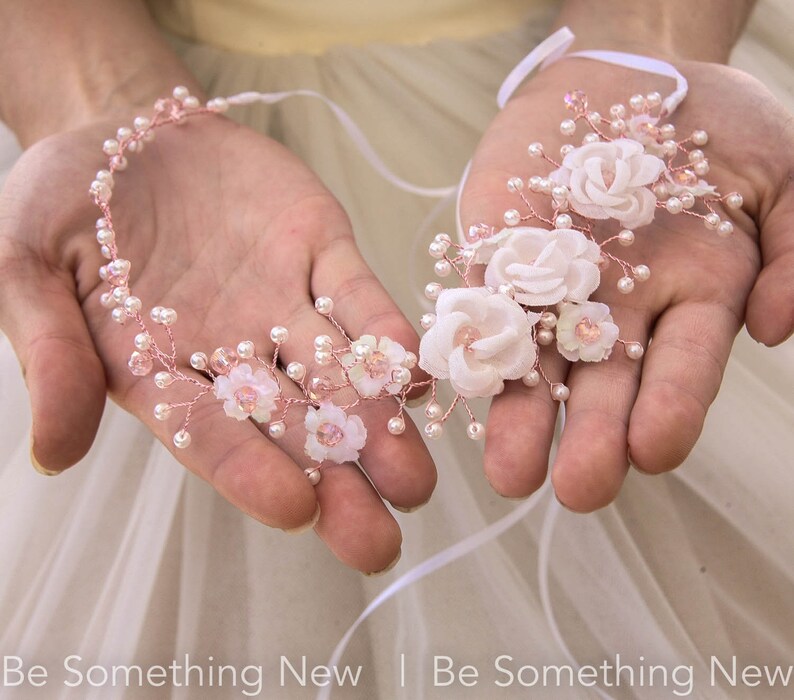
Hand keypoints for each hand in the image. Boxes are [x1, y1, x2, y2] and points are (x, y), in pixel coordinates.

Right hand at [0, 111, 435, 571]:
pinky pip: (354, 290)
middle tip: (380, 541)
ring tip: (414, 478)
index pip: (209, 435)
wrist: (124, 131)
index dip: (248, 473)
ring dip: (378, 422)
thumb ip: (48, 354)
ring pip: (337, 371)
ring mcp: (283, 300)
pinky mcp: (318, 246)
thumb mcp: (26, 268)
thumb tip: (52, 455)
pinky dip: (380, 326)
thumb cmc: (64, 205)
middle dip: (337, 481)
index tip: (294, 511)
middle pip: (290, 426)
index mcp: (160, 370)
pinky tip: (409, 365)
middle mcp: (233, 351)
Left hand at [461, 59, 793, 509]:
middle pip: (605, 383)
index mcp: (692, 296)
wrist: (628, 76)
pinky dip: (469, 340)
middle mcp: (620, 306)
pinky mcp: (498, 255)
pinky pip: (479, 301)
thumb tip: (773, 328)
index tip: (653, 452)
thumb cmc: (714, 127)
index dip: (671, 409)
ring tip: (509, 470)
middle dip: (591, 438)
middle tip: (575, 490)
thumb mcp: (782, 174)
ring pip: (535, 360)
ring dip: (522, 415)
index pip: (683, 369)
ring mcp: (554, 284)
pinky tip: (459, 383)